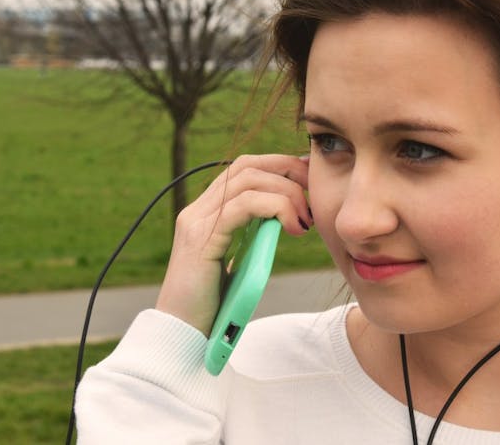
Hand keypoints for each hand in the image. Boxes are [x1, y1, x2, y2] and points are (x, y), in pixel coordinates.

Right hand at [155, 154, 311, 334]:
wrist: (184, 334)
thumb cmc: (216, 305)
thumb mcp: (241, 261)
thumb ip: (255, 236)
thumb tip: (286, 218)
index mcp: (208, 212)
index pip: (244, 168)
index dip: (280, 165)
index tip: (309, 179)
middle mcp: (198, 209)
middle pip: (247, 165)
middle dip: (287, 170)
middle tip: (314, 193)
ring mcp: (196, 221)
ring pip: (248, 180)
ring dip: (286, 193)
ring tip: (304, 220)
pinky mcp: (201, 238)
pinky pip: (243, 206)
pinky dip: (275, 208)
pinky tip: (293, 228)